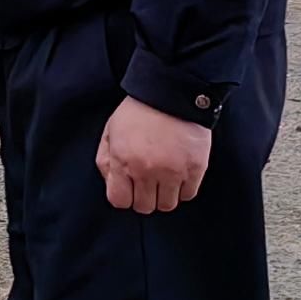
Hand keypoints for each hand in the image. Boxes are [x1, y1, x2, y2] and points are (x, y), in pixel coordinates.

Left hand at [96, 96, 212, 212]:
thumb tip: (111, 184)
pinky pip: (188, 195)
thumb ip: (106, 160)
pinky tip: (179, 174)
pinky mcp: (195, 169)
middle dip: (144, 197)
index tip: (130, 187)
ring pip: (167, 205)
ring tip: (165, 178)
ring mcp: (172, 172)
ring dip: (164, 195)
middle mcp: (146, 171)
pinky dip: (183, 189)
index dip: (124, 196)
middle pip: (144, 206)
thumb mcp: (111, 131)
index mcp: (123, 161)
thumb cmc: (139, 111)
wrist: (172, 93)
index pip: (120, 201)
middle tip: (149, 181)